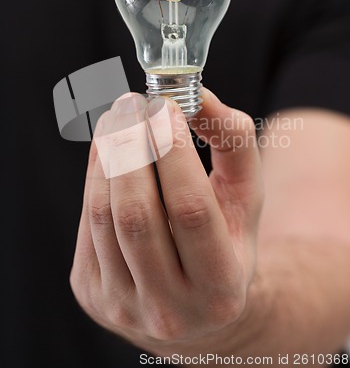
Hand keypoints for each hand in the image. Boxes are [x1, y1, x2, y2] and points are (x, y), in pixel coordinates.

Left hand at [70, 89, 262, 353]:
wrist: (192, 305)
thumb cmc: (225, 241)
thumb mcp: (246, 197)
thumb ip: (235, 142)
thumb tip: (198, 96)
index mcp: (219, 287)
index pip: (190, 210)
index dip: (173, 152)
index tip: (165, 106)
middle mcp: (168, 308)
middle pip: (138, 213)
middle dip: (132, 146)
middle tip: (133, 103)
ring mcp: (121, 304)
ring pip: (104, 214)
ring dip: (107, 155)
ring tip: (118, 117)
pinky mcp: (90, 291)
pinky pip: (87, 220)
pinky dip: (95, 174)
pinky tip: (108, 148)